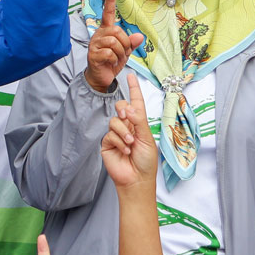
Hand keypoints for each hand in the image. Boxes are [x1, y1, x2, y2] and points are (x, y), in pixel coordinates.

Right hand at [86, 0, 143, 91]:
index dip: (110, 1)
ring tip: (116, 58)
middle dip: (125, 44)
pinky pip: (110, 53)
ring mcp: (94, 44)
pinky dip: (114, 60)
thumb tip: (139, 36)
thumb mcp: (125, 52)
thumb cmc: (111, 62)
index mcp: (106, 31)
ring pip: (114, 43)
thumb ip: (131, 43)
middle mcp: (99, 35)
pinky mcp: (93, 54)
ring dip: (120, 53)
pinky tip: (110, 63)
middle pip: (117, 31)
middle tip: (122, 53)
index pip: (108, 13)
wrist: (101, 77)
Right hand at [101, 72, 157, 188]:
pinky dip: (118, 142)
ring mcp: (116, 134)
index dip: (133, 88)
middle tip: (127, 117)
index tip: (130, 75)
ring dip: (123, 132)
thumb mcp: (147, 138)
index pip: (136, 102)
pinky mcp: (107, 143)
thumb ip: (138, 121)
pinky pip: (110, 134)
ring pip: (114, 121)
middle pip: (121, 107)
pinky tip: (124, 151)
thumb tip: (129, 108)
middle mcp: (127, 126)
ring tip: (130, 144)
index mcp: (139, 123)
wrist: (136, 179)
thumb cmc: (146, 161)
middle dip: (124, 110)